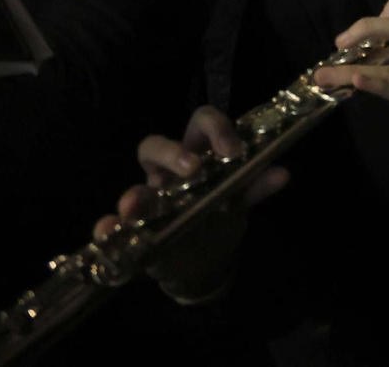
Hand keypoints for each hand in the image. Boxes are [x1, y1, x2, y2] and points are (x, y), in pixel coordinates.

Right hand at [92, 107, 288, 299]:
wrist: (204, 262)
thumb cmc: (219, 218)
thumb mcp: (239, 201)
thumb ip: (256, 187)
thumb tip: (282, 172)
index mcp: (197, 156)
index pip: (199, 125)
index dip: (214, 128)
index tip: (232, 149)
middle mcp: (167, 174)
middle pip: (155, 147)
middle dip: (171, 153)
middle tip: (192, 168)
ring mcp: (147, 203)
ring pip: (132, 188)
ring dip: (133, 195)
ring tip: (134, 205)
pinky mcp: (132, 232)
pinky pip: (112, 227)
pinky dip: (106, 228)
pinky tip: (108, 233)